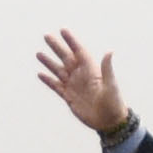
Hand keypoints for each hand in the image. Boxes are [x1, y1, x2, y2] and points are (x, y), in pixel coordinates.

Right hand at [32, 30, 132, 146]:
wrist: (109, 121)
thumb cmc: (113, 103)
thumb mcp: (110, 85)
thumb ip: (107, 68)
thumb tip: (109, 52)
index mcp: (91, 70)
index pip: (79, 51)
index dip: (71, 41)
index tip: (63, 30)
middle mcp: (81, 75)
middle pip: (66, 58)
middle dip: (57, 47)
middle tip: (47, 36)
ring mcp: (74, 86)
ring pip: (58, 70)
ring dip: (49, 62)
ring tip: (39, 54)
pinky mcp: (69, 97)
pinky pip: (56, 86)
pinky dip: (48, 81)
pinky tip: (40, 74)